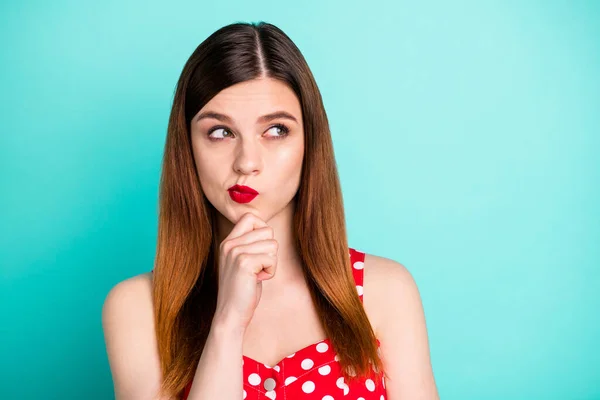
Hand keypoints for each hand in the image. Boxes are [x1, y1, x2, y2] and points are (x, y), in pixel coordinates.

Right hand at [213, 212, 278, 331]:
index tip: (260, 250)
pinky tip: (258, 280)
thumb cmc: (242, 290)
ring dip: (271, 263)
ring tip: (257, 275)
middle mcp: (230, 244)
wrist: (231, 314)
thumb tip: (267, 228)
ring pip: (273, 244)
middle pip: (267, 231)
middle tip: (258, 267)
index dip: (263, 230)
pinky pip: (272, 259)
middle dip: (270, 251)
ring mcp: (236, 252)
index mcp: (228, 241)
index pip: (251, 217)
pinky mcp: (244, 263)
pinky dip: (271, 272)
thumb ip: (250, 244)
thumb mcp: (242, 262)